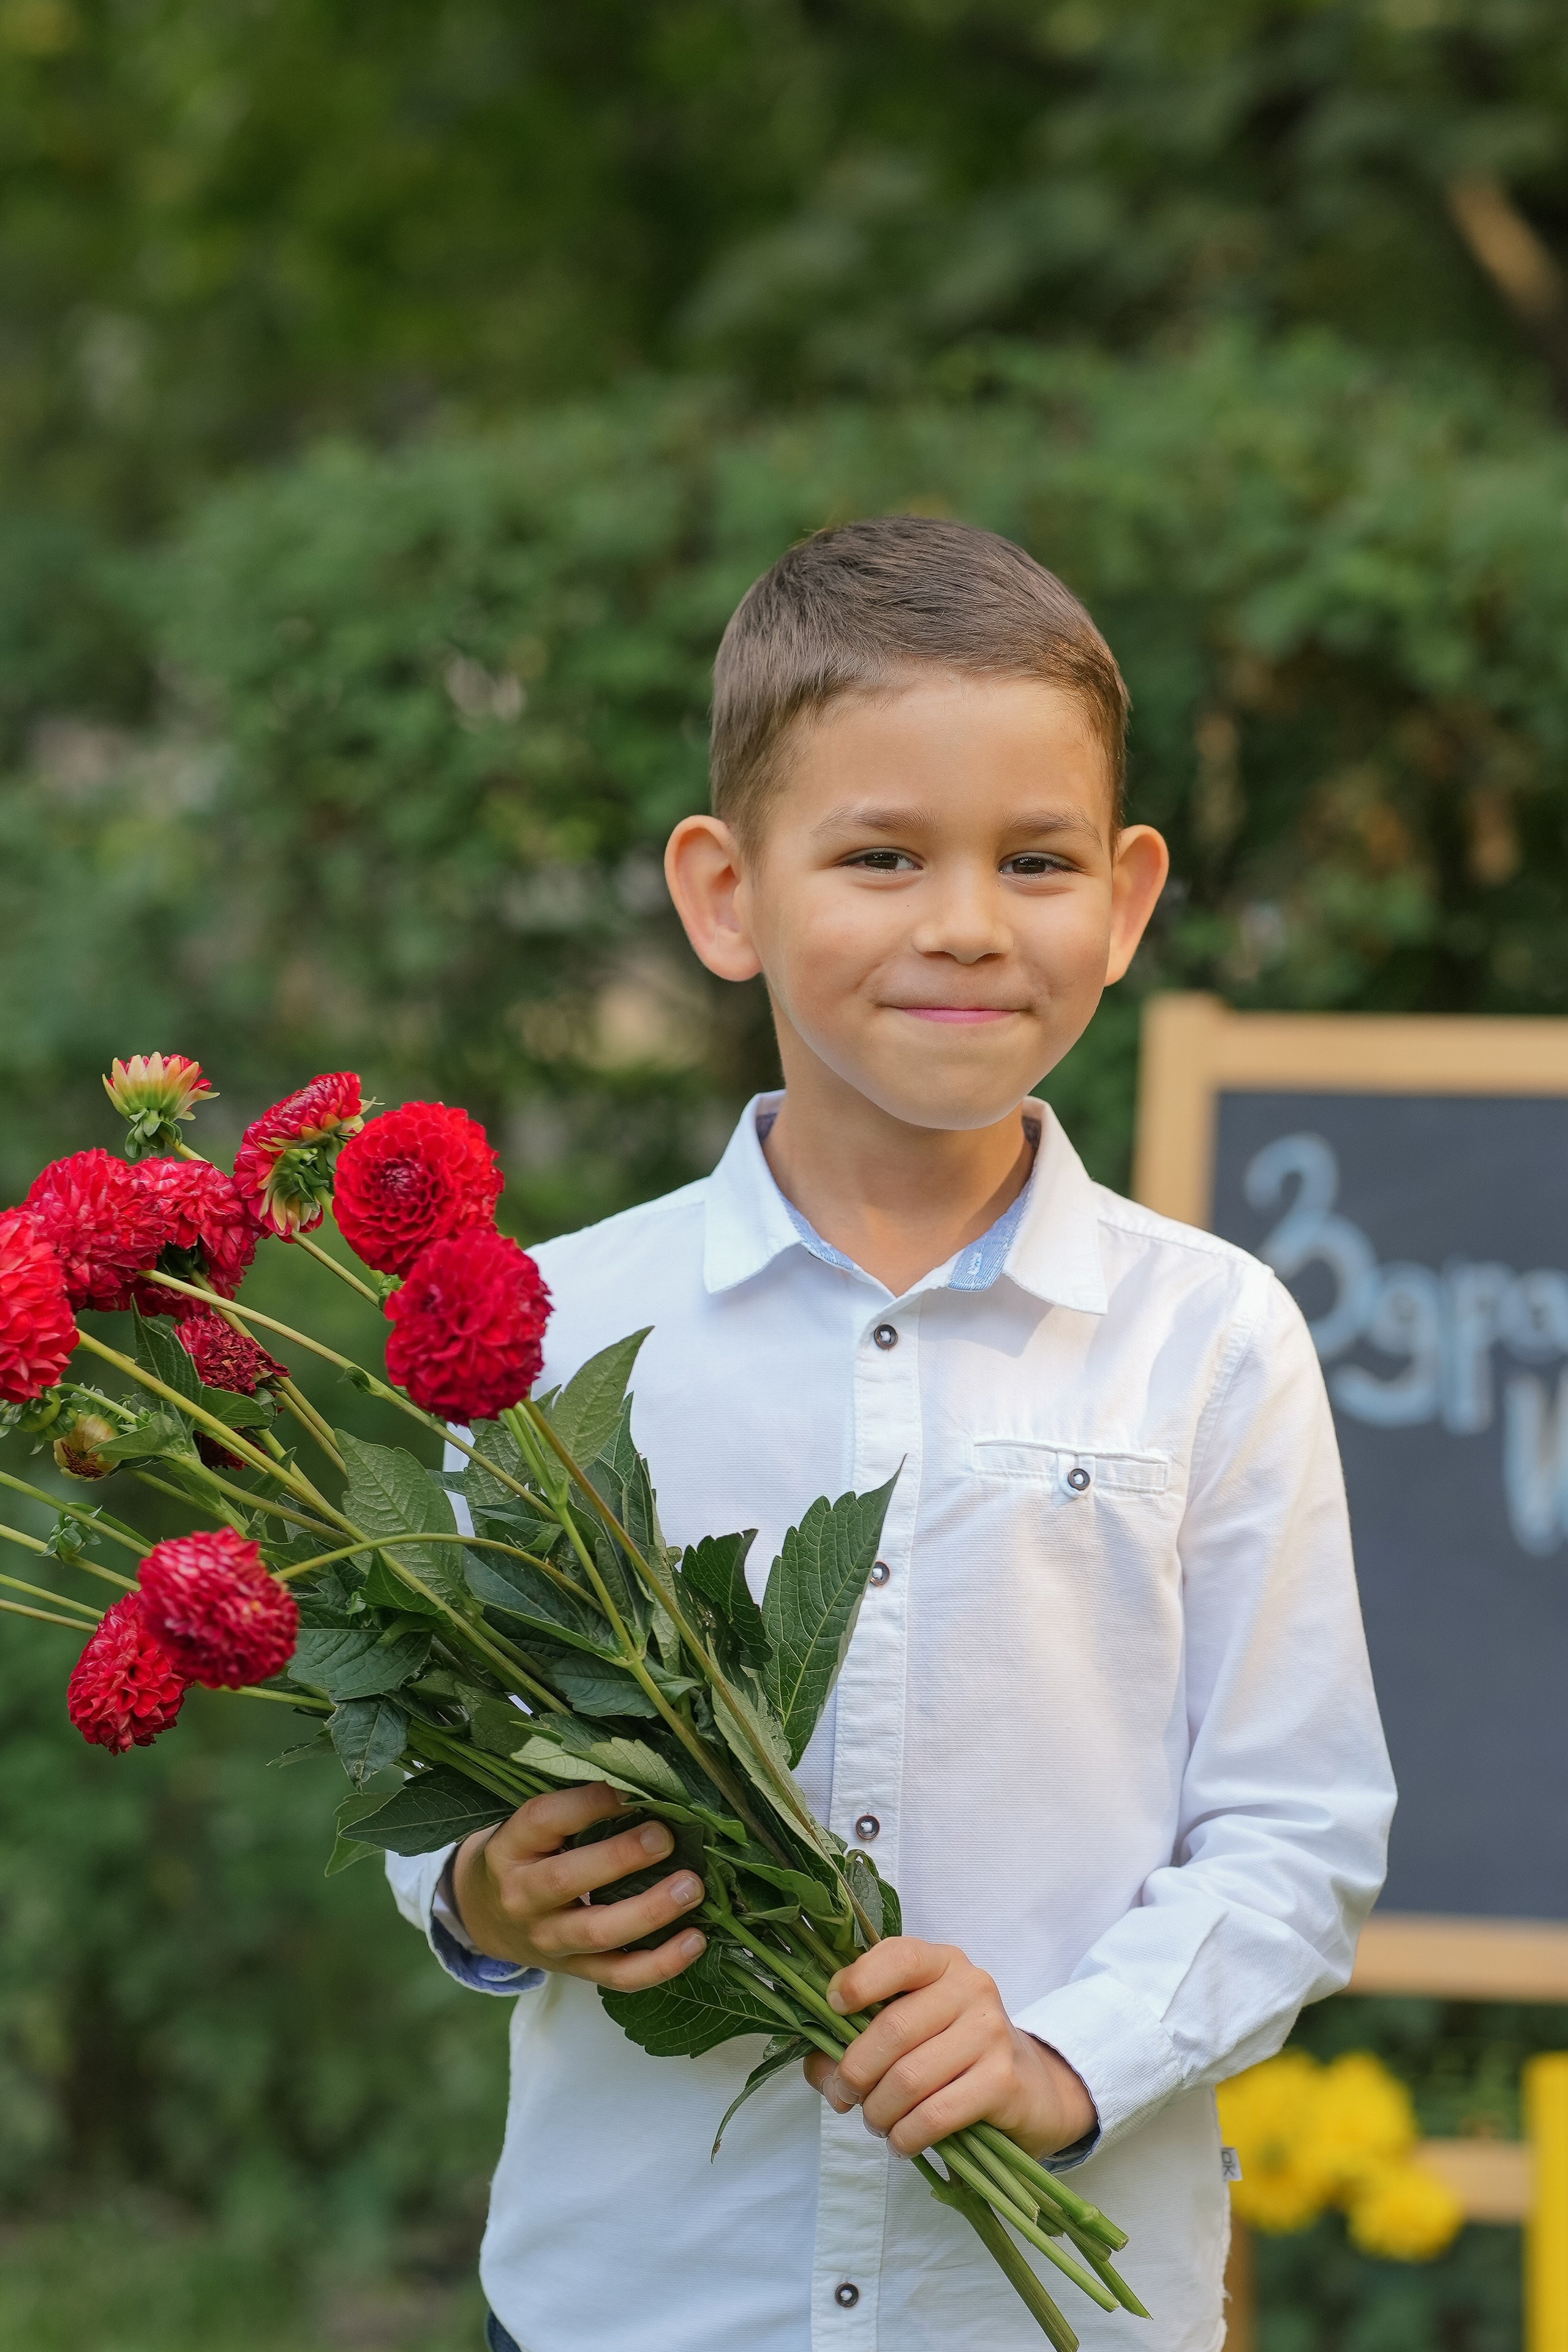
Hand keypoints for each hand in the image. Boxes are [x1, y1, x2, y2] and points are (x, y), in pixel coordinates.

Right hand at [450, 1782, 706, 1988]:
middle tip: (666, 1837)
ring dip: (650, 1911)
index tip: (631, 1789)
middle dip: (621, 1858)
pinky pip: (619, 1975)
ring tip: (692, 1886)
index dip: (587, 1804)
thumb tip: (644, 1786)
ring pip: (598, 1933)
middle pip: (567, 1881)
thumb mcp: (532, 1827)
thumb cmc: (523, 1855)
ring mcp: (549, 1940)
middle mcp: (523, 1897)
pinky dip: (660, 1964)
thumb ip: (575, 1807)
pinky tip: (695, 1940)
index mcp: (510, 1848)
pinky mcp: (575, 1970)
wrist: (485, 1916)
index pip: (542, 1821)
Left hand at [802, 1937, 1095, 2160]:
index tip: (832, 2008)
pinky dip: (906, 2135)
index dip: (858, 1982)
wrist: (1030, 2089)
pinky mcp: (1003, 2081)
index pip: (899, 1956)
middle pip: (894, 2029)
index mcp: (942, 1963)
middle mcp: (971, 1987)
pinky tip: (901, 2141)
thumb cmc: (952, 2055)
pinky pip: (936, 2113)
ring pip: (911, 2077)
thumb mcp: (910, 2031)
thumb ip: (857, 2040)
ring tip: (875, 2122)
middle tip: (844, 2097)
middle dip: (855, 2072)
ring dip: (878, 2111)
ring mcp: (991, 2033)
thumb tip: (819, 2068)